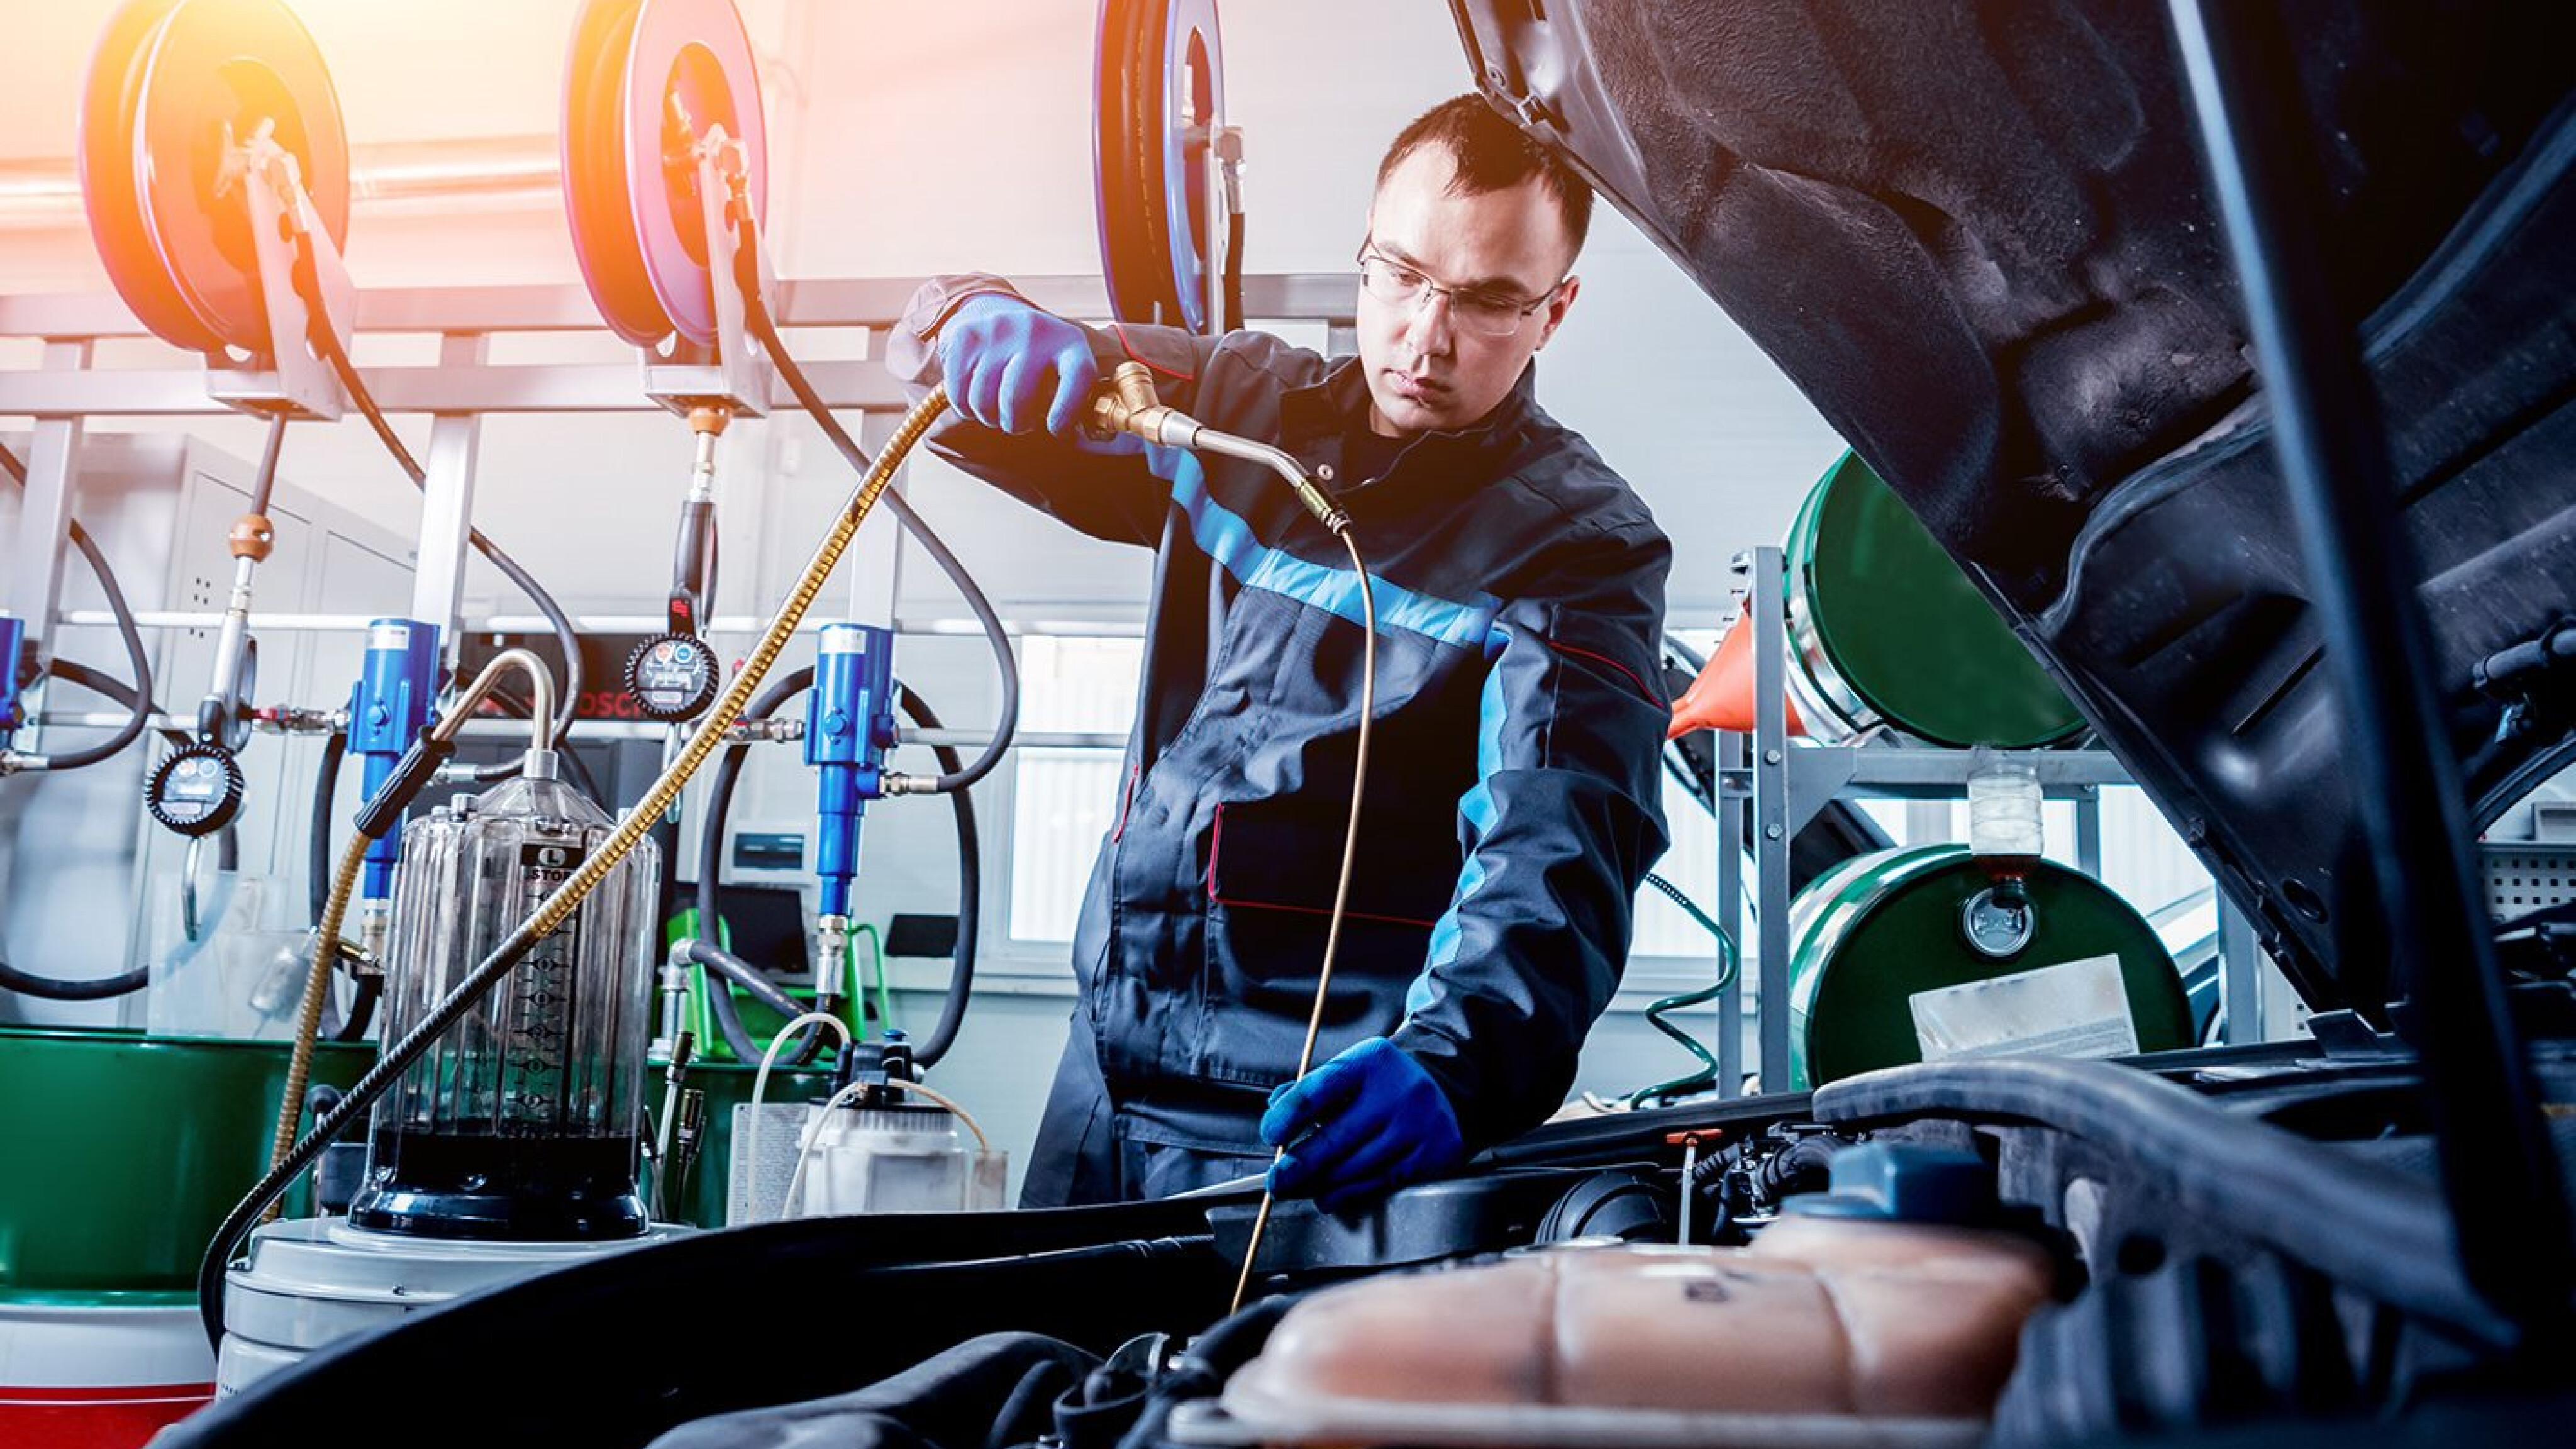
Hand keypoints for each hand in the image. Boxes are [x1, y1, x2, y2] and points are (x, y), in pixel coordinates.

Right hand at [936, 293, 1100, 436]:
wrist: (995, 313)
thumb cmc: (1039, 361)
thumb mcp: (1065, 369)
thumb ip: (1080, 400)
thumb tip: (1099, 435)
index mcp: (1071, 343)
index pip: (1078, 376)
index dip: (1066, 411)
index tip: (1054, 429)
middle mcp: (1035, 331)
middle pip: (1016, 398)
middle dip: (1015, 424)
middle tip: (1018, 423)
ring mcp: (998, 331)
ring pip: (983, 401)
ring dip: (989, 418)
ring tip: (998, 410)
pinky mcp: (967, 336)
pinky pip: (959, 394)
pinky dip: (966, 408)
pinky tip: (977, 399)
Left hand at [1260, 1037, 1465, 1211]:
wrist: (1444, 1088)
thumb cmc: (1382, 1084)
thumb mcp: (1350, 1073)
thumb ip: (1310, 1090)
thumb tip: (1274, 1109)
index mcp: (1370, 1062)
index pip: (1320, 1089)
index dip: (1289, 1115)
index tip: (1270, 1135)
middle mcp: (1398, 1092)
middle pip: (1337, 1138)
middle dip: (1299, 1165)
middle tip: (1276, 1181)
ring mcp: (1419, 1126)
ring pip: (1356, 1169)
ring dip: (1319, 1185)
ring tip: (1297, 1190)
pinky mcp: (1433, 1155)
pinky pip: (1379, 1183)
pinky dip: (1347, 1193)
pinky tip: (1328, 1195)